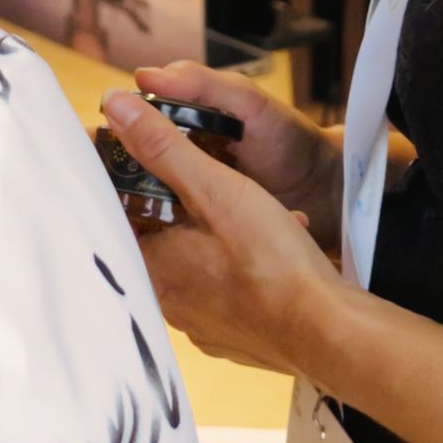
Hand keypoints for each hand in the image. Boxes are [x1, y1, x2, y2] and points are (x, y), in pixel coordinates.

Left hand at [100, 88, 355, 380]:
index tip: (136, 149)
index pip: (115, 210)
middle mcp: (166, 301)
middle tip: (212, 176)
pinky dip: (240, 263)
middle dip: (182, 200)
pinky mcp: (230, 334)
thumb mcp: (216, 188)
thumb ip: (163, 147)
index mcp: (152, 265)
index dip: (123, 173)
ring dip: (219, 230)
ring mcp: (199, 322)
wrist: (328, 332)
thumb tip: (116, 108)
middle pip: (156, 234)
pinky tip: (271, 249)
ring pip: (195, 260)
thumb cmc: (272, 262)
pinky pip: (223, 289)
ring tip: (258, 212)